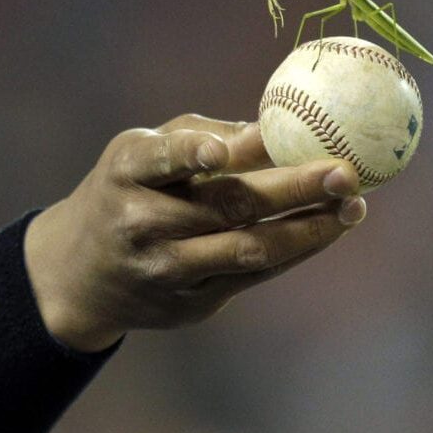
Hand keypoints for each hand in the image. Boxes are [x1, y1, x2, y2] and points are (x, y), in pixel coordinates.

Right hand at [24, 114, 365, 350]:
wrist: (79, 275)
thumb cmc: (125, 194)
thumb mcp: (139, 157)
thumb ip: (199, 139)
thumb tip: (274, 128)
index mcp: (123, 175)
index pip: (159, 160)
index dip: (192, 153)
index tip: (227, 149)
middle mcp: (140, 224)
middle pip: (225, 206)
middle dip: (292, 188)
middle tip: (344, 170)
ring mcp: (164, 270)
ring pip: (248, 250)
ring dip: (309, 230)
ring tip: (353, 207)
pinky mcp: (188, 304)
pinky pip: (253, 276)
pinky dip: (295, 251)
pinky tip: (329, 228)